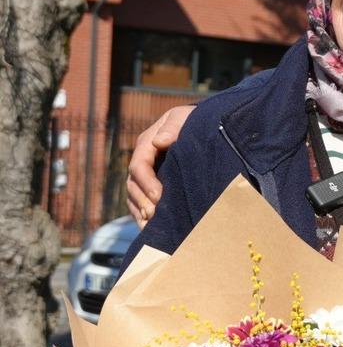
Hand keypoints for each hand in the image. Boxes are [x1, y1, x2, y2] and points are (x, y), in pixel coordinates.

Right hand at [126, 105, 194, 227]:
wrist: (205, 128)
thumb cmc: (194, 121)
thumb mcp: (184, 117)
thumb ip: (173, 127)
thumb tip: (158, 141)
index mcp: (147, 144)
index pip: (139, 165)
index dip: (146, 182)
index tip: (158, 196)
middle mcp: (143, 161)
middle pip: (133, 185)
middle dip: (142, 201)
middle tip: (155, 215)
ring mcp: (146, 176)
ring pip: (134, 198)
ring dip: (141, 212)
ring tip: (152, 225)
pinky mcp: (152, 188)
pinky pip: (140, 206)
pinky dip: (143, 218)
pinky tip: (152, 230)